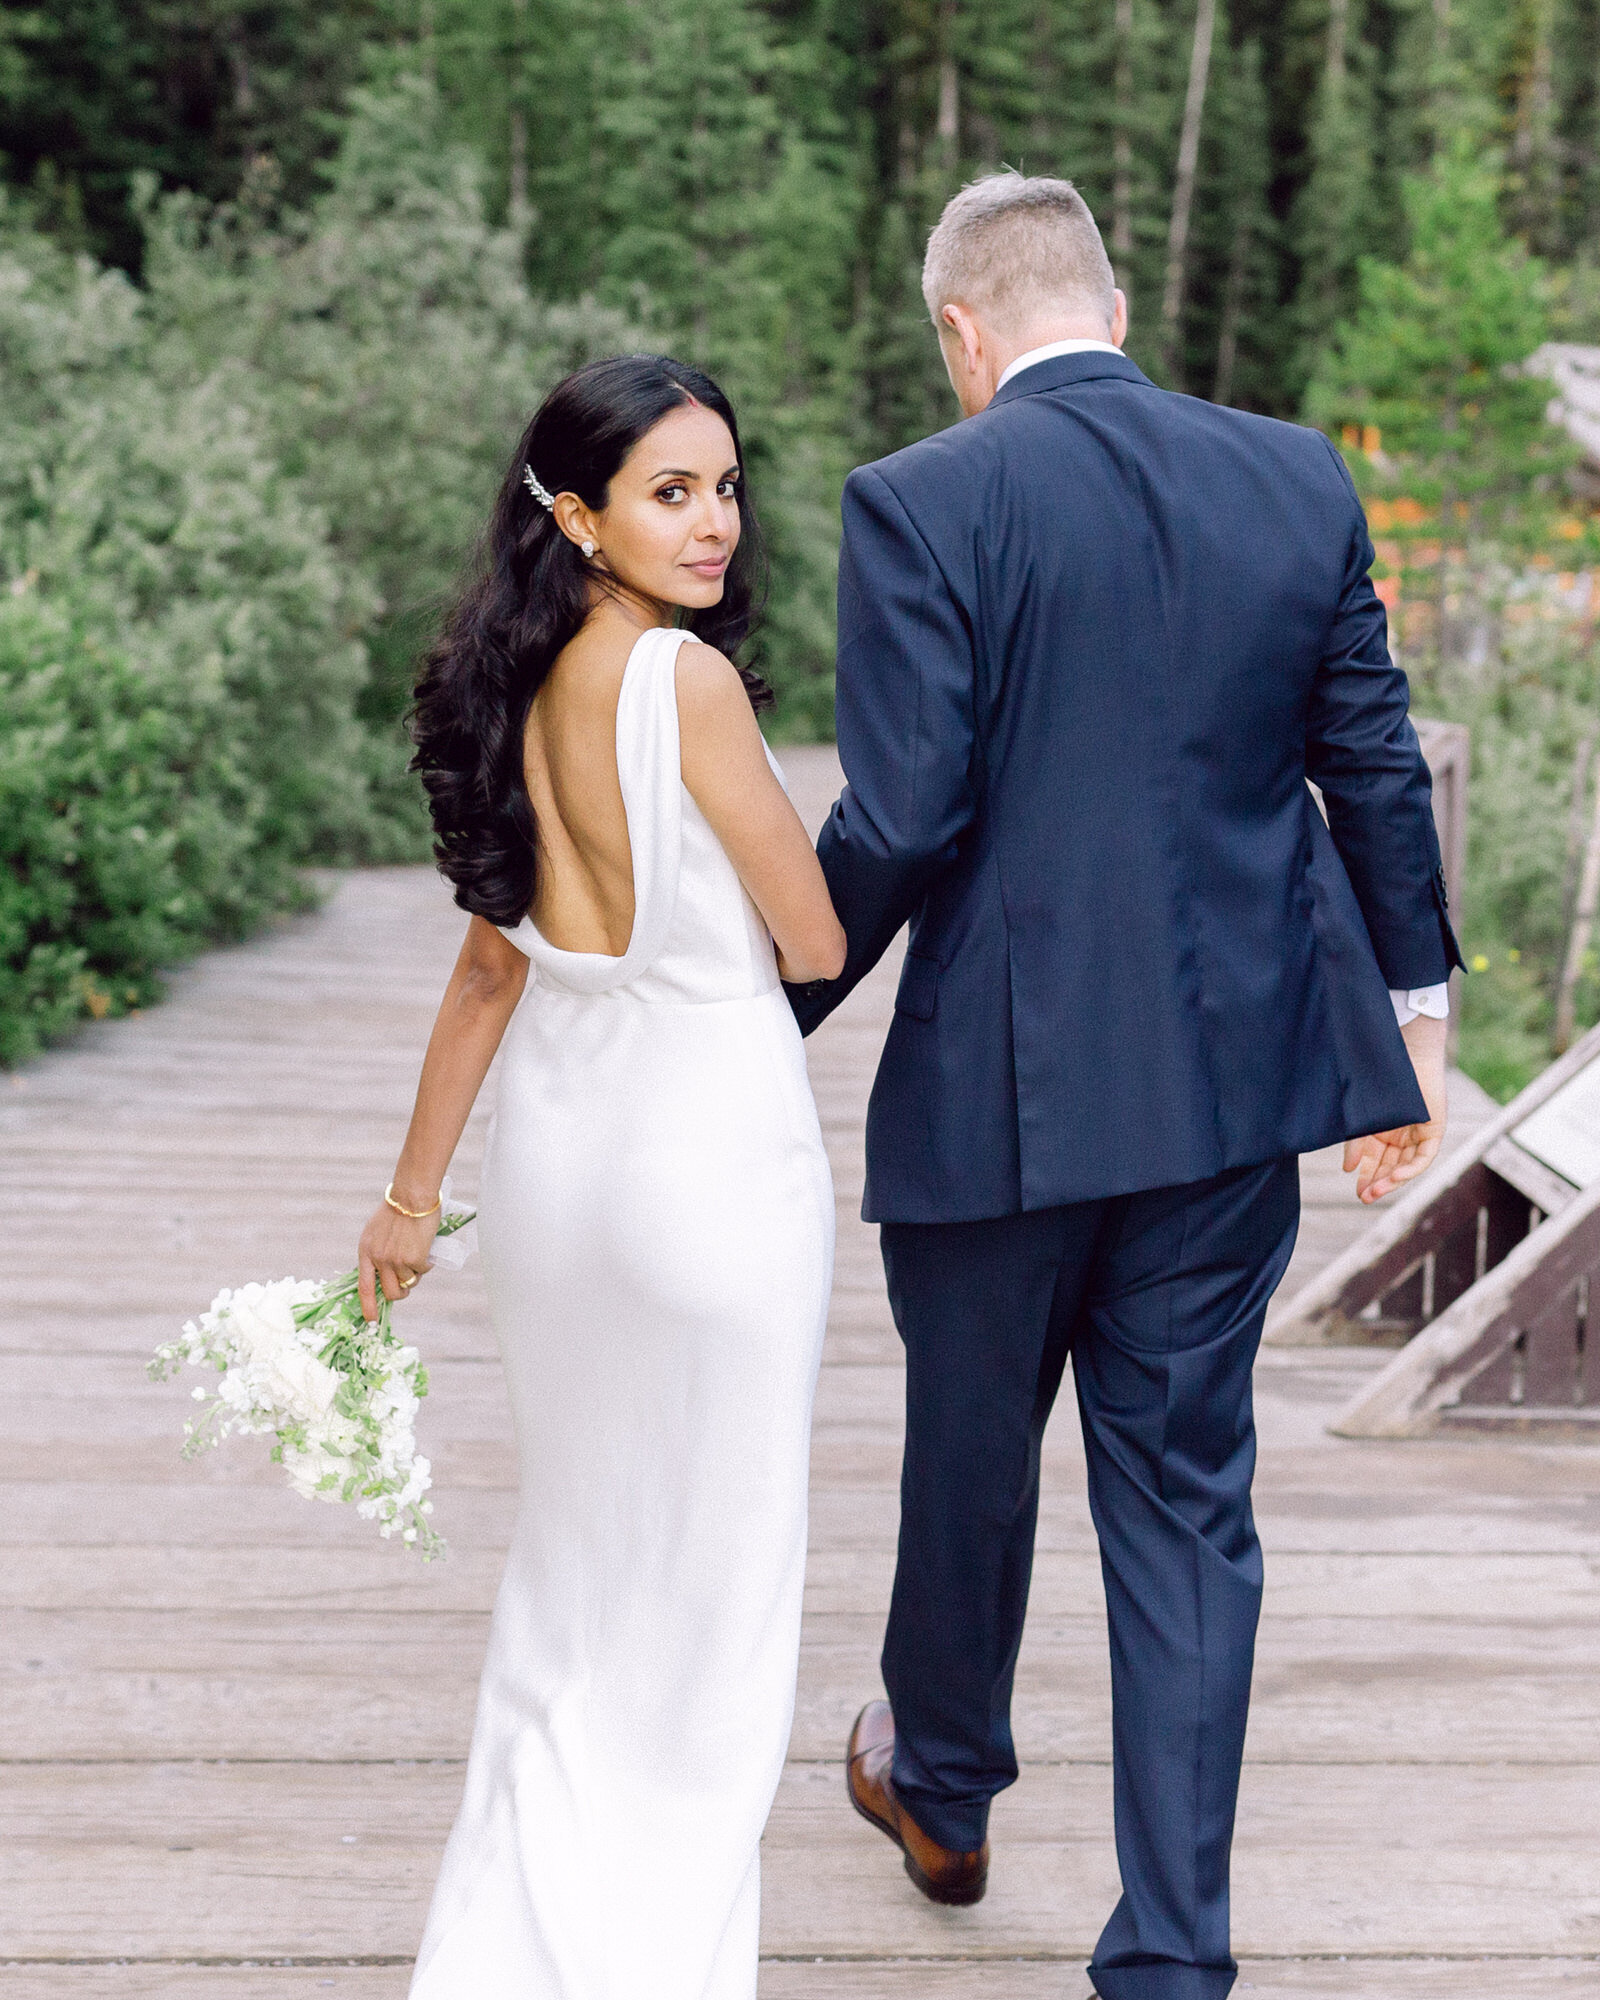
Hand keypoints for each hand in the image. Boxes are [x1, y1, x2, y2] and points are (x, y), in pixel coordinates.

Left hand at [358, 1194, 441, 1319]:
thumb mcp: (377, 1232)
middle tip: (409, 1284)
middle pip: (390, 1292)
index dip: (367, 1306)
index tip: (371, 1319)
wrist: (412, 1196)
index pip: (364, 1287)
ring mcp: (396, 1260)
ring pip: (409, 1282)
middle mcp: (378, 1259)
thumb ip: (378, 1252)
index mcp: (366, 1251)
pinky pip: (423, 1270)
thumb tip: (387, 1274)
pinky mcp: (414, 1259)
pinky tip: (427, 1247)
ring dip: (416, 1273)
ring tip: (419, 1254)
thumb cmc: (397, 1210)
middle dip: (401, 1293)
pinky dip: (428, 1263)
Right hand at [1342, 1013, 1448, 1204]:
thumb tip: (1348, 1168)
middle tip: (1364, 1197)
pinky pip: (1423, 1157)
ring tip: (1374, 1191)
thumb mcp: (1363, 1116)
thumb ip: (1356, 1141)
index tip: (1355, 1188)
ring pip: (1406, 1165)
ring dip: (1391, 1180)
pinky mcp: (1434, 1130)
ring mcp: (1419, 1133)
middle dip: (1377, 1182)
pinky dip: (1409, 1168)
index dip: (1367, 1175)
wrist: (1405, 1052)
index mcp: (1384, 1129)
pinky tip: (1393, 1176)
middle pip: (1390, 1165)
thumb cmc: (1380, 1078)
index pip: (1376, 1159)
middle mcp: (1403, 1134)